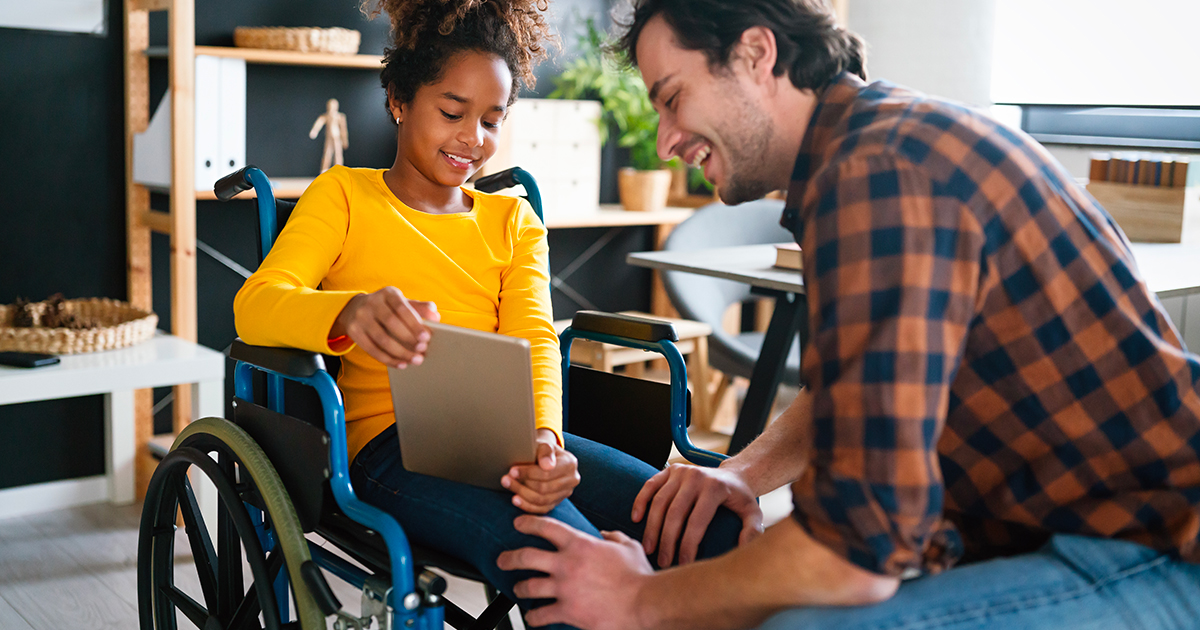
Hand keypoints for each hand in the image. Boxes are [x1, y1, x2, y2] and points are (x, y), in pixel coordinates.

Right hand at [331, 287, 438, 367]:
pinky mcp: (354, 331)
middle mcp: (372, 302)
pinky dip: (388, 359)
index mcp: (388, 293)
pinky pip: (372, 349)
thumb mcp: (402, 303)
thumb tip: (436, 316)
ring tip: (415, 360)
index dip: (415, 323)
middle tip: (422, 350)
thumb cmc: (387, 308)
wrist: (355, 309)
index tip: (427, 337)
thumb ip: (420, 308)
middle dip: (409, 339)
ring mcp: (360, 317)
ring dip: (400, 352)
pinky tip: (401, 364)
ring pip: (382, 339)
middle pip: (391, 323)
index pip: (402, 308)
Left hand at [498, 516, 652, 629]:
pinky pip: (540, 615)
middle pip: (525, 556)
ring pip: (528, 587)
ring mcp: (564, 589)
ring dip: (519, 588)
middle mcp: (567, 564)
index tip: (517, 524)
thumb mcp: (628, 546)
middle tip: (502, 559)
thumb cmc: (639, 576)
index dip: (528, 523)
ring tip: (516, 589)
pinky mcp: (567, 611)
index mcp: (580, 544)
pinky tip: (532, 617)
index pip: (546, 527)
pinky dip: (533, 617)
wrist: (644, 603)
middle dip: (509, 557)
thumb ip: (613, 537)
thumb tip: (605, 535)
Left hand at [502, 429, 579, 513]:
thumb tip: (547, 465)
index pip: (547, 473)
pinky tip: (516, 500)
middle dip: (522, 485)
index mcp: (570, 464)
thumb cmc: (542, 449)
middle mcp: (571, 480)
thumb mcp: (543, 444)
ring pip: (542, 500)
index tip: (512, 471)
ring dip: (522, 495)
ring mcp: (565, 493)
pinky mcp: (557, 502)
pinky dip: (527, 506)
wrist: (546, 457)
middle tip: (505, 479)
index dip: (528, 473)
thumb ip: (545, 452)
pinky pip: (542, 509)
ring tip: (508, 487)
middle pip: (544, 488)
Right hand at [632, 463, 762, 565]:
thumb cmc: (741, 499)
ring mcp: (681, 472)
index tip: (683, 563)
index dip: (688, 545)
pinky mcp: (670, 469)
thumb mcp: (753, 514)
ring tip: (649, 548)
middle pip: (674, 513)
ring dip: (652, 527)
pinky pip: (650, 485)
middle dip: (667, 541)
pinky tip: (636, 519)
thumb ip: (752, 531)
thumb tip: (744, 548)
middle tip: (662, 561)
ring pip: (659, 502)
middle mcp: (696, 477)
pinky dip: (640, 501)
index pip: (696, 521)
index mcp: (714, 488)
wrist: (734, 475)